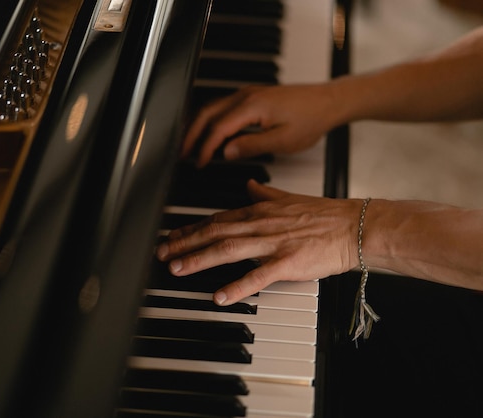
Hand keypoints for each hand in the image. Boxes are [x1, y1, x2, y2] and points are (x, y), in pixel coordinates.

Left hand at [156, 180, 361, 304]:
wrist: (354, 226)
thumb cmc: (324, 214)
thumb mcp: (288, 198)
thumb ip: (264, 193)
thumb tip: (248, 185)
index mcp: (258, 211)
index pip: (217, 219)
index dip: (191, 228)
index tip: (172, 236)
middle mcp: (260, 225)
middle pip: (214, 233)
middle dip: (184, 242)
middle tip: (161, 252)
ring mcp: (273, 243)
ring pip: (227, 250)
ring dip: (199, 258)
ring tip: (177, 268)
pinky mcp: (288, 262)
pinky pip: (258, 276)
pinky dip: (237, 286)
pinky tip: (218, 296)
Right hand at [183, 84, 338, 166]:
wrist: (327, 102)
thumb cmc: (311, 119)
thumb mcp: (283, 140)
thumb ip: (252, 145)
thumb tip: (226, 152)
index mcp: (252, 106)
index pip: (218, 128)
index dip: (205, 147)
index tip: (199, 163)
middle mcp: (245, 95)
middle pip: (207, 113)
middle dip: (191, 134)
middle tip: (183, 155)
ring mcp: (247, 93)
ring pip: (212, 108)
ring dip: (199, 127)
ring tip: (191, 147)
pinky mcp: (251, 96)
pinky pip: (222, 107)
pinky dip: (210, 121)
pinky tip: (210, 135)